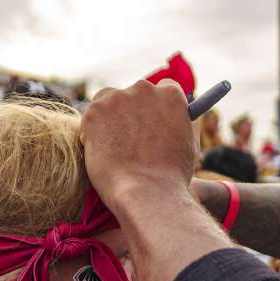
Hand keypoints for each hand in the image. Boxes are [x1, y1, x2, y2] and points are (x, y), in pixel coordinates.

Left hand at [80, 80, 195, 207]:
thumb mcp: (189, 143)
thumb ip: (182, 122)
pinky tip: (102, 152)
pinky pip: (91, 117)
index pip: (163, 88)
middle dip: (131, 112)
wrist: (146, 193)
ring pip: (108, 101)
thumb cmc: (171, 176)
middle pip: (134, 93)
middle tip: (130, 138)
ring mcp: (117, 99)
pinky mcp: (94, 112)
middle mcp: (144, 89)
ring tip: (115, 148)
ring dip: (109, 118)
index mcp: (171, 95)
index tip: (151, 119)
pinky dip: (92, 132)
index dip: (156, 106)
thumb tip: (177, 114)